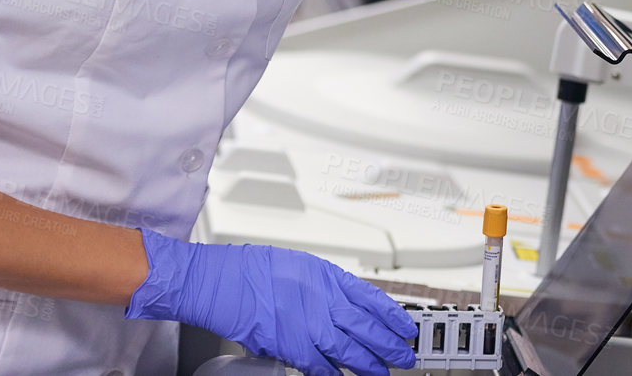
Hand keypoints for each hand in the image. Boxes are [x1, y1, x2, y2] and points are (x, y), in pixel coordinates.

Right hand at [125, 229, 418, 375]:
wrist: (224, 283)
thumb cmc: (255, 271)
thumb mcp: (303, 267)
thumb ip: (328, 288)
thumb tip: (346, 305)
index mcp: (331, 279)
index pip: (373, 300)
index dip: (394, 317)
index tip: (407, 327)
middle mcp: (326, 302)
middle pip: (369, 329)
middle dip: (390, 345)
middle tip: (405, 356)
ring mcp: (311, 327)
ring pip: (351, 352)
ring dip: (370, 365)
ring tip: (382, 372)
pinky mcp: (293, 348)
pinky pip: (322, 367)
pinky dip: (334, 375)